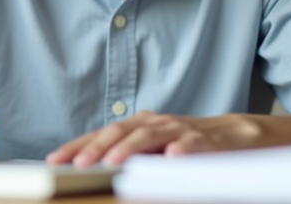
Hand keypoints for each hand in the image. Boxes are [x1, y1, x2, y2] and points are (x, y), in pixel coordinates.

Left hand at [46, 111, 263, 166]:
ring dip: (130, 149)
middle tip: (78, 164)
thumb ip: (128, 154)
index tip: (54, 160)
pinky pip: (191, 145)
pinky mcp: (205, 141)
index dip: (78, 145)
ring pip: (151, 136)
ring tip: (113, 162)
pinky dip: (181, 150)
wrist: (236, 135)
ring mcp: (180, 130)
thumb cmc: (187, 144)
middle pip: (121, 131)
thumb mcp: (153, 148)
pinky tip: (172, 159)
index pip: (103, 134)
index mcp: (140, 124)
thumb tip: (88, 167)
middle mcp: (156, 123)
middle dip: (97, 147)